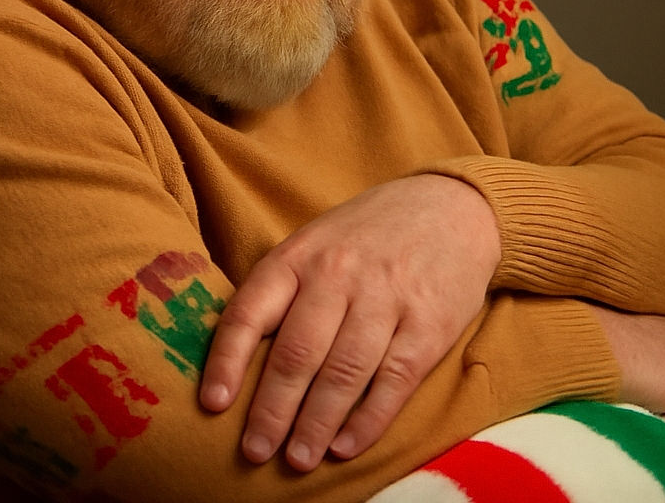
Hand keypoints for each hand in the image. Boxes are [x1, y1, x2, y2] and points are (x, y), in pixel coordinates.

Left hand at [199, 174, 500, 470]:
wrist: (451, 206)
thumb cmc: (369, 234)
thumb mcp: (317, 242)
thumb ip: (284, 290)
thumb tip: (242, 359)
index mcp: (300, 255)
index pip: (251, 310)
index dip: (227, 360)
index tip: (213, 404)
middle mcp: (339, 274)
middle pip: (297, 353)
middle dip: (271, 410)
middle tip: (254, 452)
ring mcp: (386, 297)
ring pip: (343, 373)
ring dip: (316, 424)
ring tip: (297, 459)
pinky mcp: (429, 323)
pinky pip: (393, 380)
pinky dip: (367, 420)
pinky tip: (345, 446)